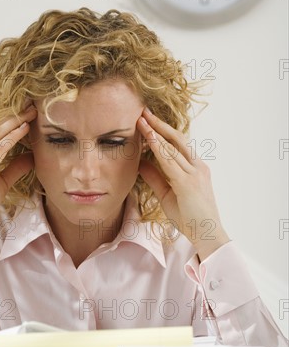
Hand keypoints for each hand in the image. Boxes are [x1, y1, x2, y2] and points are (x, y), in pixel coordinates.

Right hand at [0, 105, 36, 257]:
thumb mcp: (2, 182)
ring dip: (15, 121)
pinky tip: (24, 129)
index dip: (9, 121)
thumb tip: (32, 156)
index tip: (25, 112)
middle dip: (14, 116)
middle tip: (31, 105)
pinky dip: (12, 137)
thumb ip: (15, 168)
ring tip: (30, 113)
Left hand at [137, 107, 228, 259]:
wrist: (206, 234)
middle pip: (177, 140)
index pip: (176, 146)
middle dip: (159, 125)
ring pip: (173, 147)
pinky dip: (160, 148)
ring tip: (142, 120)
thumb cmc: (189, 217)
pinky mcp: (188, 182)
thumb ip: (155, 178)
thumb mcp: (167, 194)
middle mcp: (197, 167)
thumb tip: (141, 164)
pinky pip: (171, 161)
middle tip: (143, 112)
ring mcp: (194, 173)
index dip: (161, 132)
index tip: (147, 122)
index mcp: (195, 169)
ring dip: (156, 132)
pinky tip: (149, 138)